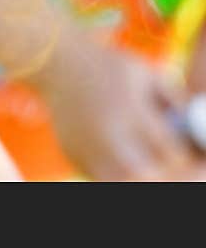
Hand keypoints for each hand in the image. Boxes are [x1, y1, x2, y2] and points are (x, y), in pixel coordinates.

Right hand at [33, 42, 196, 180]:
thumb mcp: (148, 74)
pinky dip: (124, 177)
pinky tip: (132, 162)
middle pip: (152, 177)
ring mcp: (86, 148)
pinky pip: (106, 179)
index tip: (201, 159)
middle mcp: (106, 134)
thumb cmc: (108, 66)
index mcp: (129, 110)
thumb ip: (178, 103)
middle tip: (191, 171)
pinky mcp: (73, 156)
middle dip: (177, 177)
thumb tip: (201, 133)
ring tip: (161, 168)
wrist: (57, 64)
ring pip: (127, 184)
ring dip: (150, 179)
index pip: (173, 154)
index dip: (196, 163)